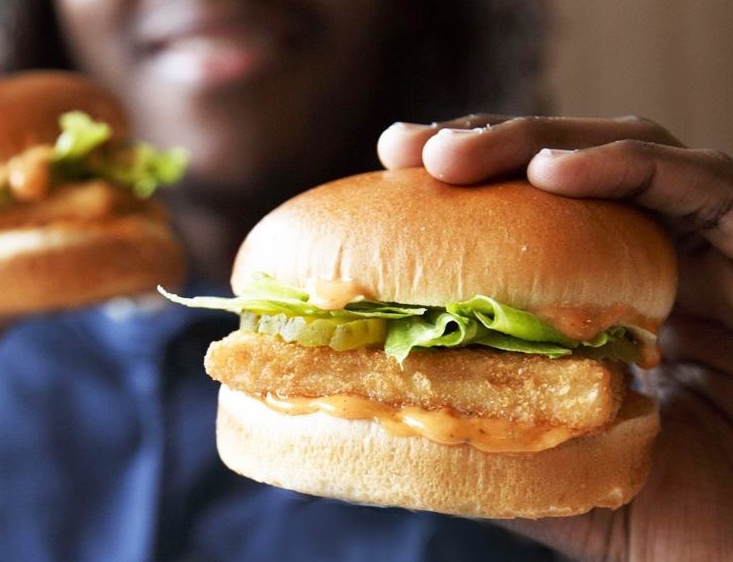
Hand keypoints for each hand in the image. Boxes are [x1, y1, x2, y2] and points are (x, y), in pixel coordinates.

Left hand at [378, 116, 732, 561]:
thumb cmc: (680, 519)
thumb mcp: (559, 467)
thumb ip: (495, 433)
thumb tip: (395, 416)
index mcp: (620, 299)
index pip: (543, 211)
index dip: (472, 181)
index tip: (395, 163)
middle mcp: (673, 262)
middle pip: (580, 169)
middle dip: (489, 145)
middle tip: (410, 147)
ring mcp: (722, 252)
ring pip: (636, 153)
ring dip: (536, 142)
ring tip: (454, 155)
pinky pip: (705, 185)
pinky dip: (623, 167)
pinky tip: (550, 170)